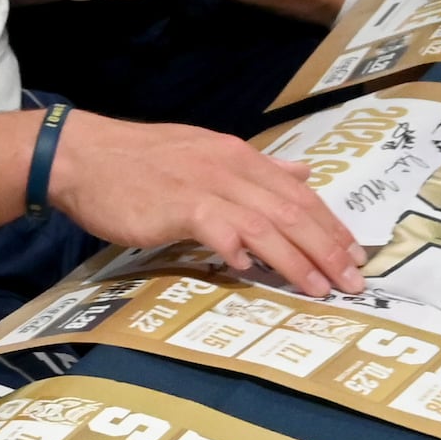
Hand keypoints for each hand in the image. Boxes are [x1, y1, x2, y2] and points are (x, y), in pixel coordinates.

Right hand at [51, 110, 362, 293]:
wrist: (85, 155)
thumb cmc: (141, 161)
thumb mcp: (206, 151)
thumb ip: (257, 167)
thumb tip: (302, 172)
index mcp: (240, 156)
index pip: (299, 193)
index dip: (330, 225)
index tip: (355, 254)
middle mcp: (231, 167)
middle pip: (292, 210)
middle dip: (327, 248)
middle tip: (354, 281)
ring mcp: (206, 185)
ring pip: (266, 224)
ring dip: (297, 260)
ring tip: (320, 288)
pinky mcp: (179, 206)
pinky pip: (219, 228)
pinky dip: (239, 248)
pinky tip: (252, 269)